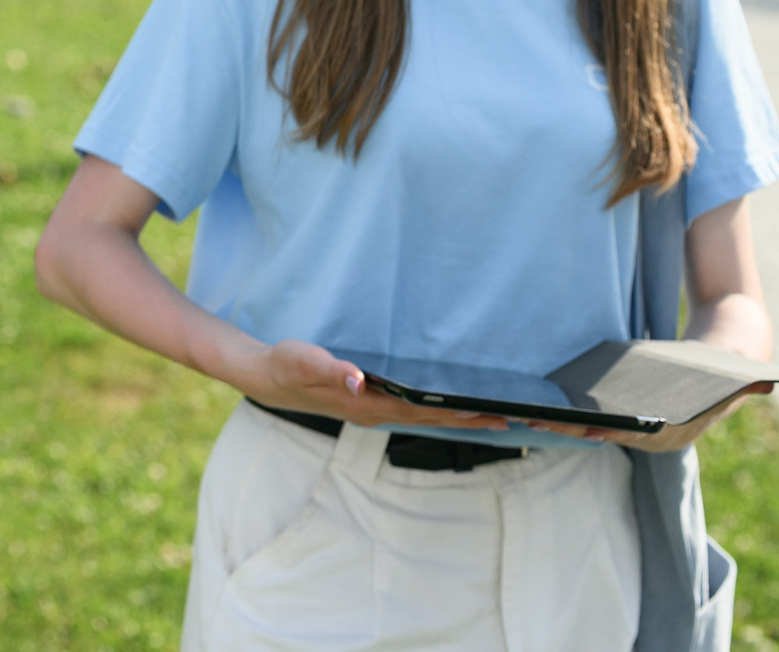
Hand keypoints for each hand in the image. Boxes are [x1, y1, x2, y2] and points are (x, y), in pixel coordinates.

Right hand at [232, 339, 512, 432]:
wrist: (266, 378)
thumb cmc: (285, 366)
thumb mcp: (303, 361)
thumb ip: (331, 369)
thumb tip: (359, 379)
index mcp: (366, 405)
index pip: (421, 411)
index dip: (455, 411)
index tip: (490, 412)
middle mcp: (376, 414)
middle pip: (432, 420)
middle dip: (471, 421)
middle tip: (514, 421)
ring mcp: (374, 412)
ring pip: (426, 419)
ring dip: (460, 419)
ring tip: (494, 418)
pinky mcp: (371, 405)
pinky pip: (415, 412)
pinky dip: (439, 411)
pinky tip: (450, 407)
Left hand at [528, 382, 775, 451]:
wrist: (716, 369)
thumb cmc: (721, 369)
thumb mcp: (737, 378)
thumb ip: (746, 384)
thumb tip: (768, 382)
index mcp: (677, 431)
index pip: (640, 433)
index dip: (612, 430)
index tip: (585, 428)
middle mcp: (652, 439)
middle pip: (606, 434)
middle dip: (571, 429)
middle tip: (535, 420)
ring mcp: (634, 431)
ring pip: (591, 431)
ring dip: (559, 426)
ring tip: (525, 415)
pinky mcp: (618, 419)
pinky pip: (587, 423)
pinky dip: (563, 419)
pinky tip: (534, 408)